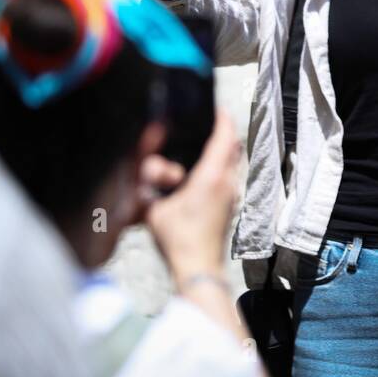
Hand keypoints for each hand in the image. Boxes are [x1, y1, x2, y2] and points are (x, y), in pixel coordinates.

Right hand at [144, 112, 240, 290]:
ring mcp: (232, 195)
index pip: (224, 137)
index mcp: (211, 176)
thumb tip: (143, 170)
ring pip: (234, 163)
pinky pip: (230, 177)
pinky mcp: (230, 206)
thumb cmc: (178, 239)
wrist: (199, 268)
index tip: (216, 108)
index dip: (222, 119)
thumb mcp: (154, 208)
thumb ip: (148, 186)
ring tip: (205, 144)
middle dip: (223, 132)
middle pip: (233, 147)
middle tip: (209, 123)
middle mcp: (227, 182)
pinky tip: (204, 171)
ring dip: (224, 150)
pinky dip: (222, 166)